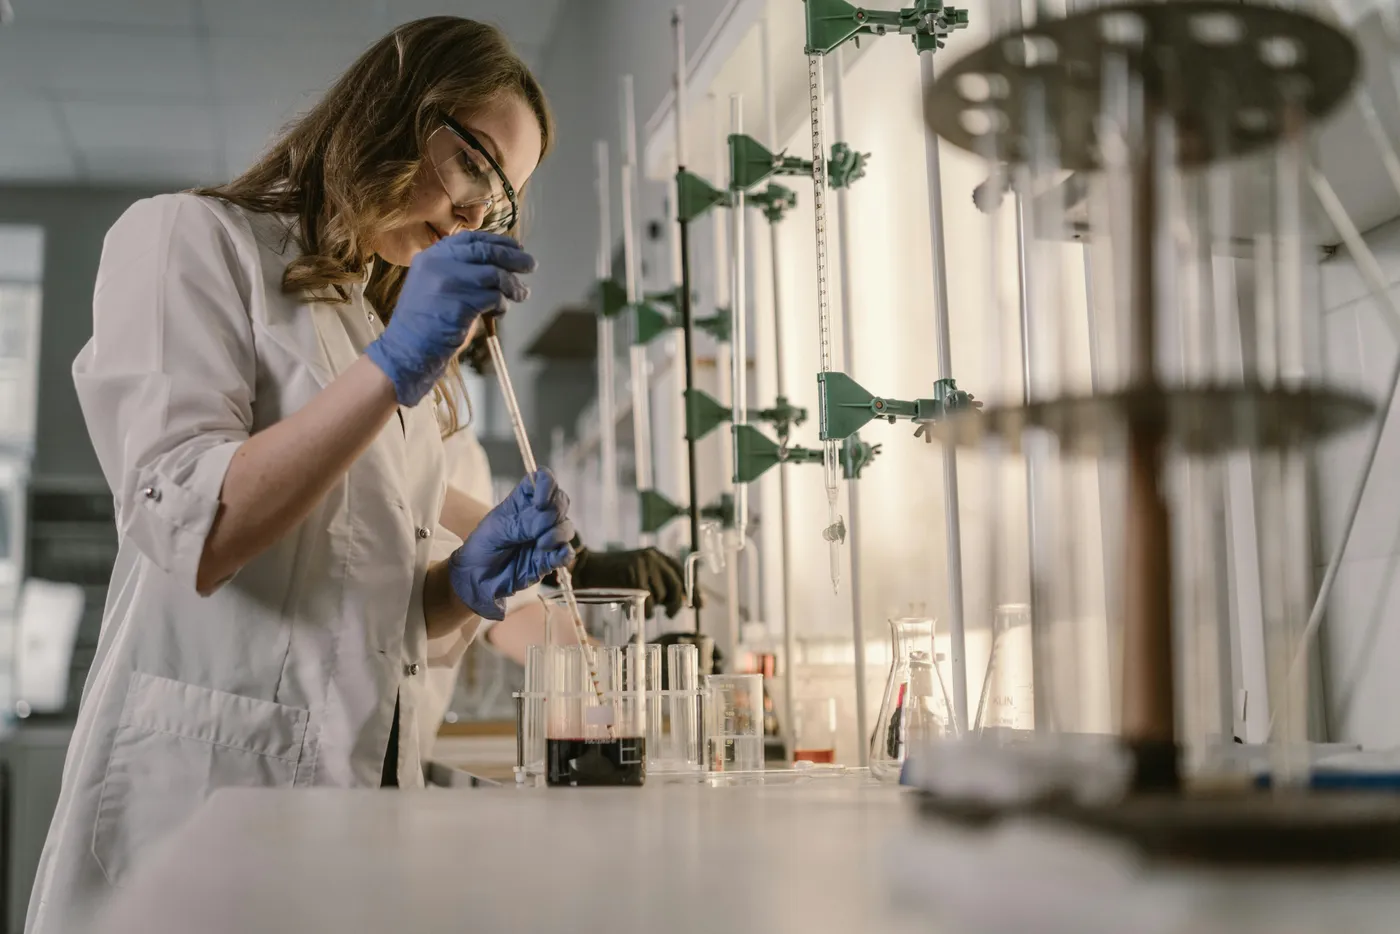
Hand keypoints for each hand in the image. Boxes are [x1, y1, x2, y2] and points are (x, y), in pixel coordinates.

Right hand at [366, 231, 533, 405]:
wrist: (408, 349)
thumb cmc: (425, 322)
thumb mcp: (433, 285)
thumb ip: (457, 270)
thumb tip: (496, 263)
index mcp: (431, 256)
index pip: (470, 239)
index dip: (496, 241)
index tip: (515, 246)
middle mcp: (439, 263)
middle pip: (486, 251)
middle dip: (513, 257)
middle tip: (530, 264)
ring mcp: (449, 282)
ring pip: (495, 275)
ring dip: (513, 285)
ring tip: (521, 294)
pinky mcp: (461, 303)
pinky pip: (494, 297)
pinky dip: (502, 305)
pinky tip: (500, 312)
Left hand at [449, 469, 574, 620]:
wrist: (476, 578)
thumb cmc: (483, 546)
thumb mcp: (498, 529)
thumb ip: (523, 523)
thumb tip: (547, 519)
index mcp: (523, 501)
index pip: (543, 480)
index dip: (547, 484)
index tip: (540, 501)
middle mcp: (538, 516)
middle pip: (561, 501)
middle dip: (556, 510)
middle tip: (541, 524)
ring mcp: (546, 537)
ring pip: (567, 527)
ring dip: (558, 533)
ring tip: (541, 545)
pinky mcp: (549, 559)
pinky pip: (567, 553)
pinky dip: (564, 553)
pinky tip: (554, 556)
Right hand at [568, 545, 695, 617]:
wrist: (586, 568)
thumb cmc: (613, 577)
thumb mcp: (639, 574)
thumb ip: (659, 582)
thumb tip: (683, 600)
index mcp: (656, 555)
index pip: (682, 572)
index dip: (693, 589)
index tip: (700, 604)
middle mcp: (653, 557)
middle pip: (676, 585)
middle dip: (677, 603)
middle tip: (672, 614)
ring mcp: (643, 565)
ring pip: (662, 596)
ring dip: (655, 607)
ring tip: (642, 605)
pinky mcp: (634, 576)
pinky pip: (649, 603)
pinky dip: (645, 612)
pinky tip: (637, 609)